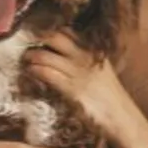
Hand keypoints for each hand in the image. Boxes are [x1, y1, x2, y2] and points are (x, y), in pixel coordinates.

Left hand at [24, 33, 143, 142]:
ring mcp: (78, 73)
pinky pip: (48, 74)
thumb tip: (63, 54)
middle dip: (37, 38)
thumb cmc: (109, 97)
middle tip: (25, 41)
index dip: (49, 29)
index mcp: (93, 51)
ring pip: (46, 55)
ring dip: (31, 55)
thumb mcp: (100, 71)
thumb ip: (85, 60)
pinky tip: (30, 71)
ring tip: (25, 58)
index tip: (36, 31)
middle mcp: (85, 58)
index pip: (67, 31)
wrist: (121, 117)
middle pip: (55, 37)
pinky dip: (35, 70)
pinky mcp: (71, 90)